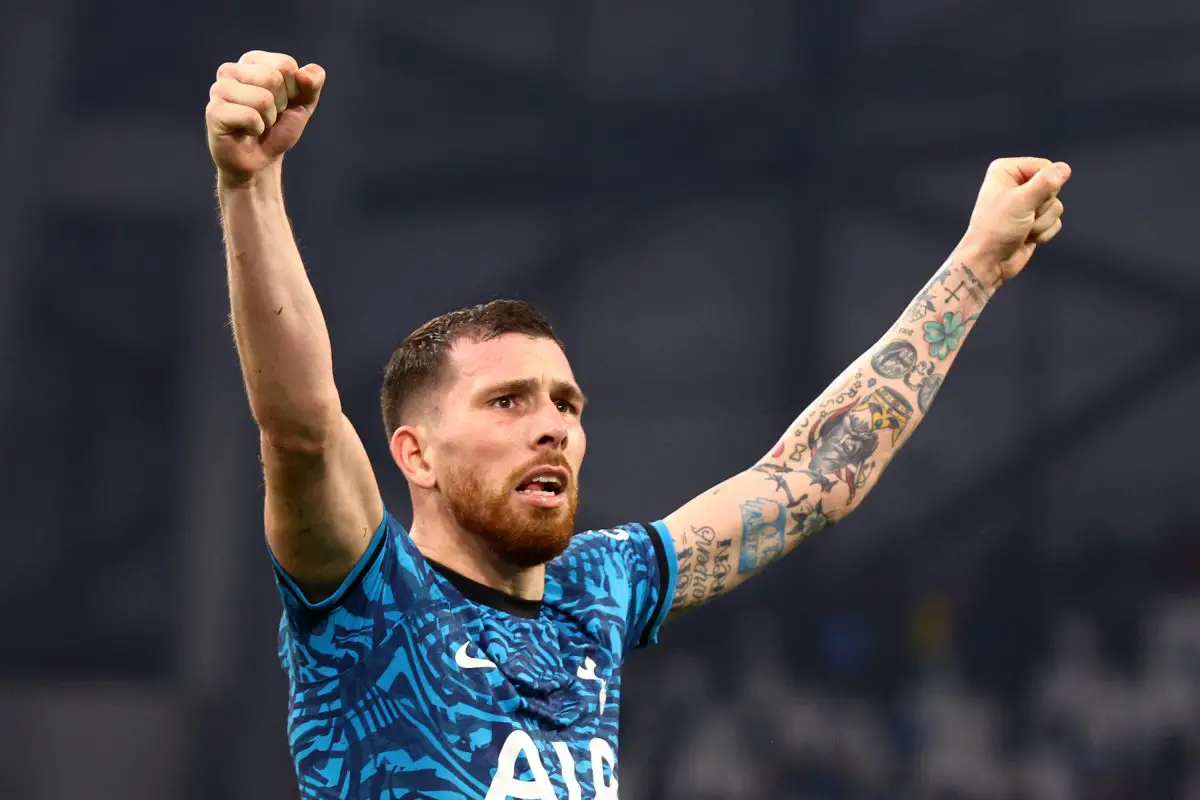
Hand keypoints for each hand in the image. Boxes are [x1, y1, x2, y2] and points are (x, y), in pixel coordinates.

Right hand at [206, 51, 325, 185]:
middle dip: (279, 105)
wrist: (261, 161)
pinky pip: (250, 116)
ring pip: (263, 98)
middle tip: (267, 116)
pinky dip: (256, 129)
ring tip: (257, 124)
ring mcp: (219, 90)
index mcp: (252, 61)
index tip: (280, 103)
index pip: (286, 65)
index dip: (292, 90)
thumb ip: (312, 84)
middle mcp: (231, 70)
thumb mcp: (303, 105)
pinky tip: (246, 132)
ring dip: (268, 119)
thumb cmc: (278, 129)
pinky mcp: (214, 111)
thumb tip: (308, 72)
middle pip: (273, 78)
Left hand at [960, 157, 1071, 287]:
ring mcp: (1026, 203)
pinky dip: (1044, 232)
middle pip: (1053, 187)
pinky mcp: (1033, 220)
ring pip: (1056, 206)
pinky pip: (1055, 221)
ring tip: (1022, 229)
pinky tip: (1027, 238)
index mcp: (1006, 171)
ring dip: (1042, 222)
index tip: (1024, 201)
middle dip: (1042, 207)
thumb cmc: (997, 229)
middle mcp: (1016, 183)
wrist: (989, 261)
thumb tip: (1065, 168)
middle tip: (1022, 218)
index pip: (1046, 166)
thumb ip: (1046, 182)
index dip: (1044, 186)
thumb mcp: (1022, 201)